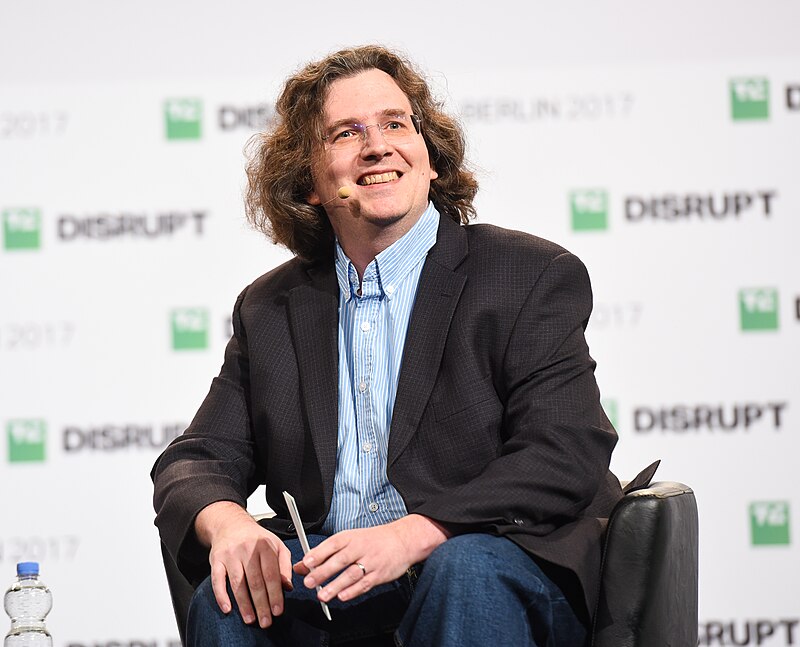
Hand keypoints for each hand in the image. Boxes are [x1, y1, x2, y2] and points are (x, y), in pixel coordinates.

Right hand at [195, 501, 292, 627]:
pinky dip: (221, 596)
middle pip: (255, 581)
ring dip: (244, 604)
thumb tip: (288, 586)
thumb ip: (284, 564)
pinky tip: (227, 608)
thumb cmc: (256, 538)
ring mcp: (230, 555)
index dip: (275, 594)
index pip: (271, 574)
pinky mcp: (216, 559)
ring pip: (238, 583)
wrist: (231, 524)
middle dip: (261, 604)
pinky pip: (217, 580)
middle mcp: (247, 549)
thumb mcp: (276, 545)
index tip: (278, 610)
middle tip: (266, 620)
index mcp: (265, 546)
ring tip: (250, 619)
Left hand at [294, 514, 449, 603]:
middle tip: (309, 582)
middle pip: (340, 560)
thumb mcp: (350, 539)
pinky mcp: (379, 574)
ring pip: (351, 574)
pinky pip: (365, 584)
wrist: (402, 540)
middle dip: (324, 572)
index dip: (319, 553)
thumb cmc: (373, 540)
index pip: (333, 544)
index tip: (306, 563)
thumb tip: (302, 565)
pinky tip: (342, 597)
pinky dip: (353, 591)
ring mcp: (371, 561)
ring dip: (336, 586)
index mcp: (351, 537)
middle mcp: (361, 548)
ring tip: (322, 595)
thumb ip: (325, 553)